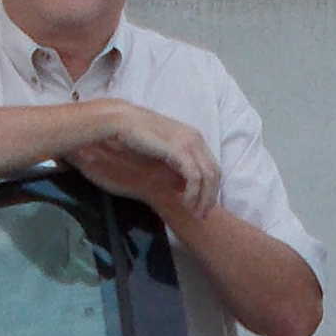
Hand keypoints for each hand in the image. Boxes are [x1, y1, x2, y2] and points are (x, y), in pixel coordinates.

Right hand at [66, 103, 219, 220]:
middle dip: (210, 197)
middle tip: (201, 215)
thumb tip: (180, 185)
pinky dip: (193, 192)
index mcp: (192, 137)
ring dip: (203, 198)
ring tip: (194, 212)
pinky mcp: (178, 149)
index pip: (212, 167)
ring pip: (208, 176)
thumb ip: (174, 164)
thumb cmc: (134, 136)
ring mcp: (188, 142)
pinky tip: (184, 202)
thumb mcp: (160, 151)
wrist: (120, 121)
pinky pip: (194, 176)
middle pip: (215, 173)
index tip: (202, 206)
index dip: (211, 189)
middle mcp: (195, 138)